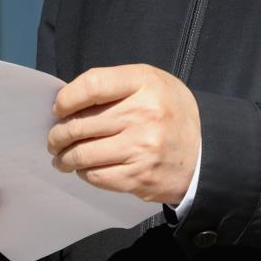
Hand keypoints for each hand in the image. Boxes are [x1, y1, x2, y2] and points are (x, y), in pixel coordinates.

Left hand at [47, 64, 199, 204]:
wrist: (206, 152)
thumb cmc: (170, 112)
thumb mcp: (151, 82)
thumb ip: (114, 85)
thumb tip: (69, 102)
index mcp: (145, 83)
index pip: (92, 85)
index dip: (66, 98)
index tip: (58, 108)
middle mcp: (144, 114)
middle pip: (80, 124)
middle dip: (58, 134)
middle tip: (54, 139)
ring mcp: (141, 149)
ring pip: (82, 154)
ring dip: (64, 157)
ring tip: (61, 156)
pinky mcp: (139, 177)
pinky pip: (96, 176)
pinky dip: (83, 172)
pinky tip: (84, 168)